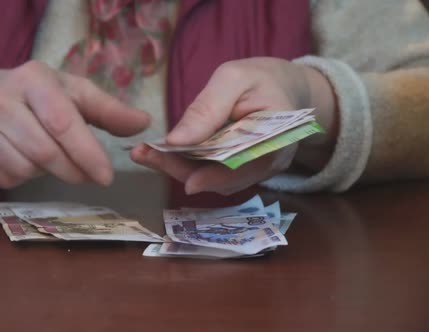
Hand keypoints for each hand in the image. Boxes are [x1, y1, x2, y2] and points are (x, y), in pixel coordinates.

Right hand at [0, 60, 149, 187]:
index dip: (87, 153)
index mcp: (32, 80)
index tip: (106, 176)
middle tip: (89, 176)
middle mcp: (1, 102)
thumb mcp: (72, 92)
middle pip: (45, 152)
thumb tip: (144, 123)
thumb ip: (108, 109)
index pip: (62, 122)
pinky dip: (27, 178)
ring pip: (26, 169)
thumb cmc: (36, 95)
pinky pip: (7, 179)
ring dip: (50, 173)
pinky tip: (29, 162)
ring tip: (56, 159)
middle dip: (74, 171)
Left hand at [131, 57, 337, 194]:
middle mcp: (268, 163)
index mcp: (277, 138)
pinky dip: (188, 166)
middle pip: (223, 178)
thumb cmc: (261, 77)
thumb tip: (175, 140)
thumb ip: (206, 108)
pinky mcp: (242, 171)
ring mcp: (255, 171)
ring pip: (215, 180)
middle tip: (143, 155)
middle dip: (181, 170)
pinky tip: (163, 153)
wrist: (285, 87)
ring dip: (180, 169)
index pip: (241, 165)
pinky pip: (214, 174)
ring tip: (146, 153)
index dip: (210, 174)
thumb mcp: (233, 79)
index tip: (177, 174)